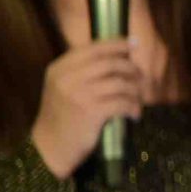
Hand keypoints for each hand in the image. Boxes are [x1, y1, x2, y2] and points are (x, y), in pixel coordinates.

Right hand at [29, 39, 144, 179]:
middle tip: (140, 76)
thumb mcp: (62, 87)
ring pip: (120, 83)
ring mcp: (79, 95)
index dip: (116, 44)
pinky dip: (133, 108)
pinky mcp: (92, 112)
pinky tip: (134, 114)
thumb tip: (116, 56)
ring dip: (135, 91)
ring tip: (137, 99)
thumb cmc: (62, 117)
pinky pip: (123, 102)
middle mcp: (67, 79)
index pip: (93, 49)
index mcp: (59, 69)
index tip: (133, 43)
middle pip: (110, 63)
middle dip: (131, 68)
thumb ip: (81, 71)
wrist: (50, 147)